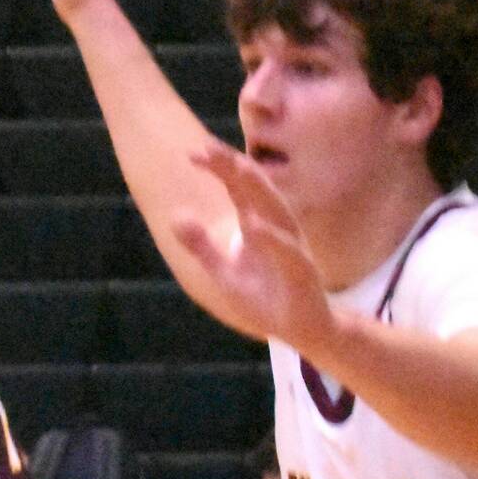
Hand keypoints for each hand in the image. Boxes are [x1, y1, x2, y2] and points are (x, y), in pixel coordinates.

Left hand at [174, 139, 341, 348]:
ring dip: (257, 188)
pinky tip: (254, 224)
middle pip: (256, 190)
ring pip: (276, 210)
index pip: (238, 188)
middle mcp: (277, 228)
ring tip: (237, 168)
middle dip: (234, 167)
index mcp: (258, 225)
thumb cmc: (264, 299)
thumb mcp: (223, 274)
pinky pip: (287, 251)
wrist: (301, 331)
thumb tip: (176, 217)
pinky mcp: (301, 272)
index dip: (219, 168)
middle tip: (209, 147)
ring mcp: (291, 247)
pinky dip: (272, 238)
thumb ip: (201, 246)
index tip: (193, 152)